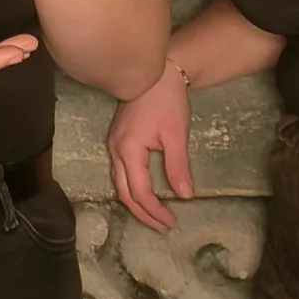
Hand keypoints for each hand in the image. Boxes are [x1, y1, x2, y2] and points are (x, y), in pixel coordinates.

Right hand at [106, 60, 194, 232]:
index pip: (140, 192)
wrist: (157, 71)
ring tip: (155, 215)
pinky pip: (121, 172)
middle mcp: (115, 150)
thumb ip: (178, 167)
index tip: (171, 223)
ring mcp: (113, 144)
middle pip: (125, 193)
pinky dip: (133, 188)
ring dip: (137, 202)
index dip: (155, 211)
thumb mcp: (176, 135)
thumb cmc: (167, 100)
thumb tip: (184, 196)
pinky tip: (146, 192)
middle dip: (143, 214)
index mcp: (128, 150)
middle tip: (163, 227)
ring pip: (120, 184)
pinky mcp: (118, 139)